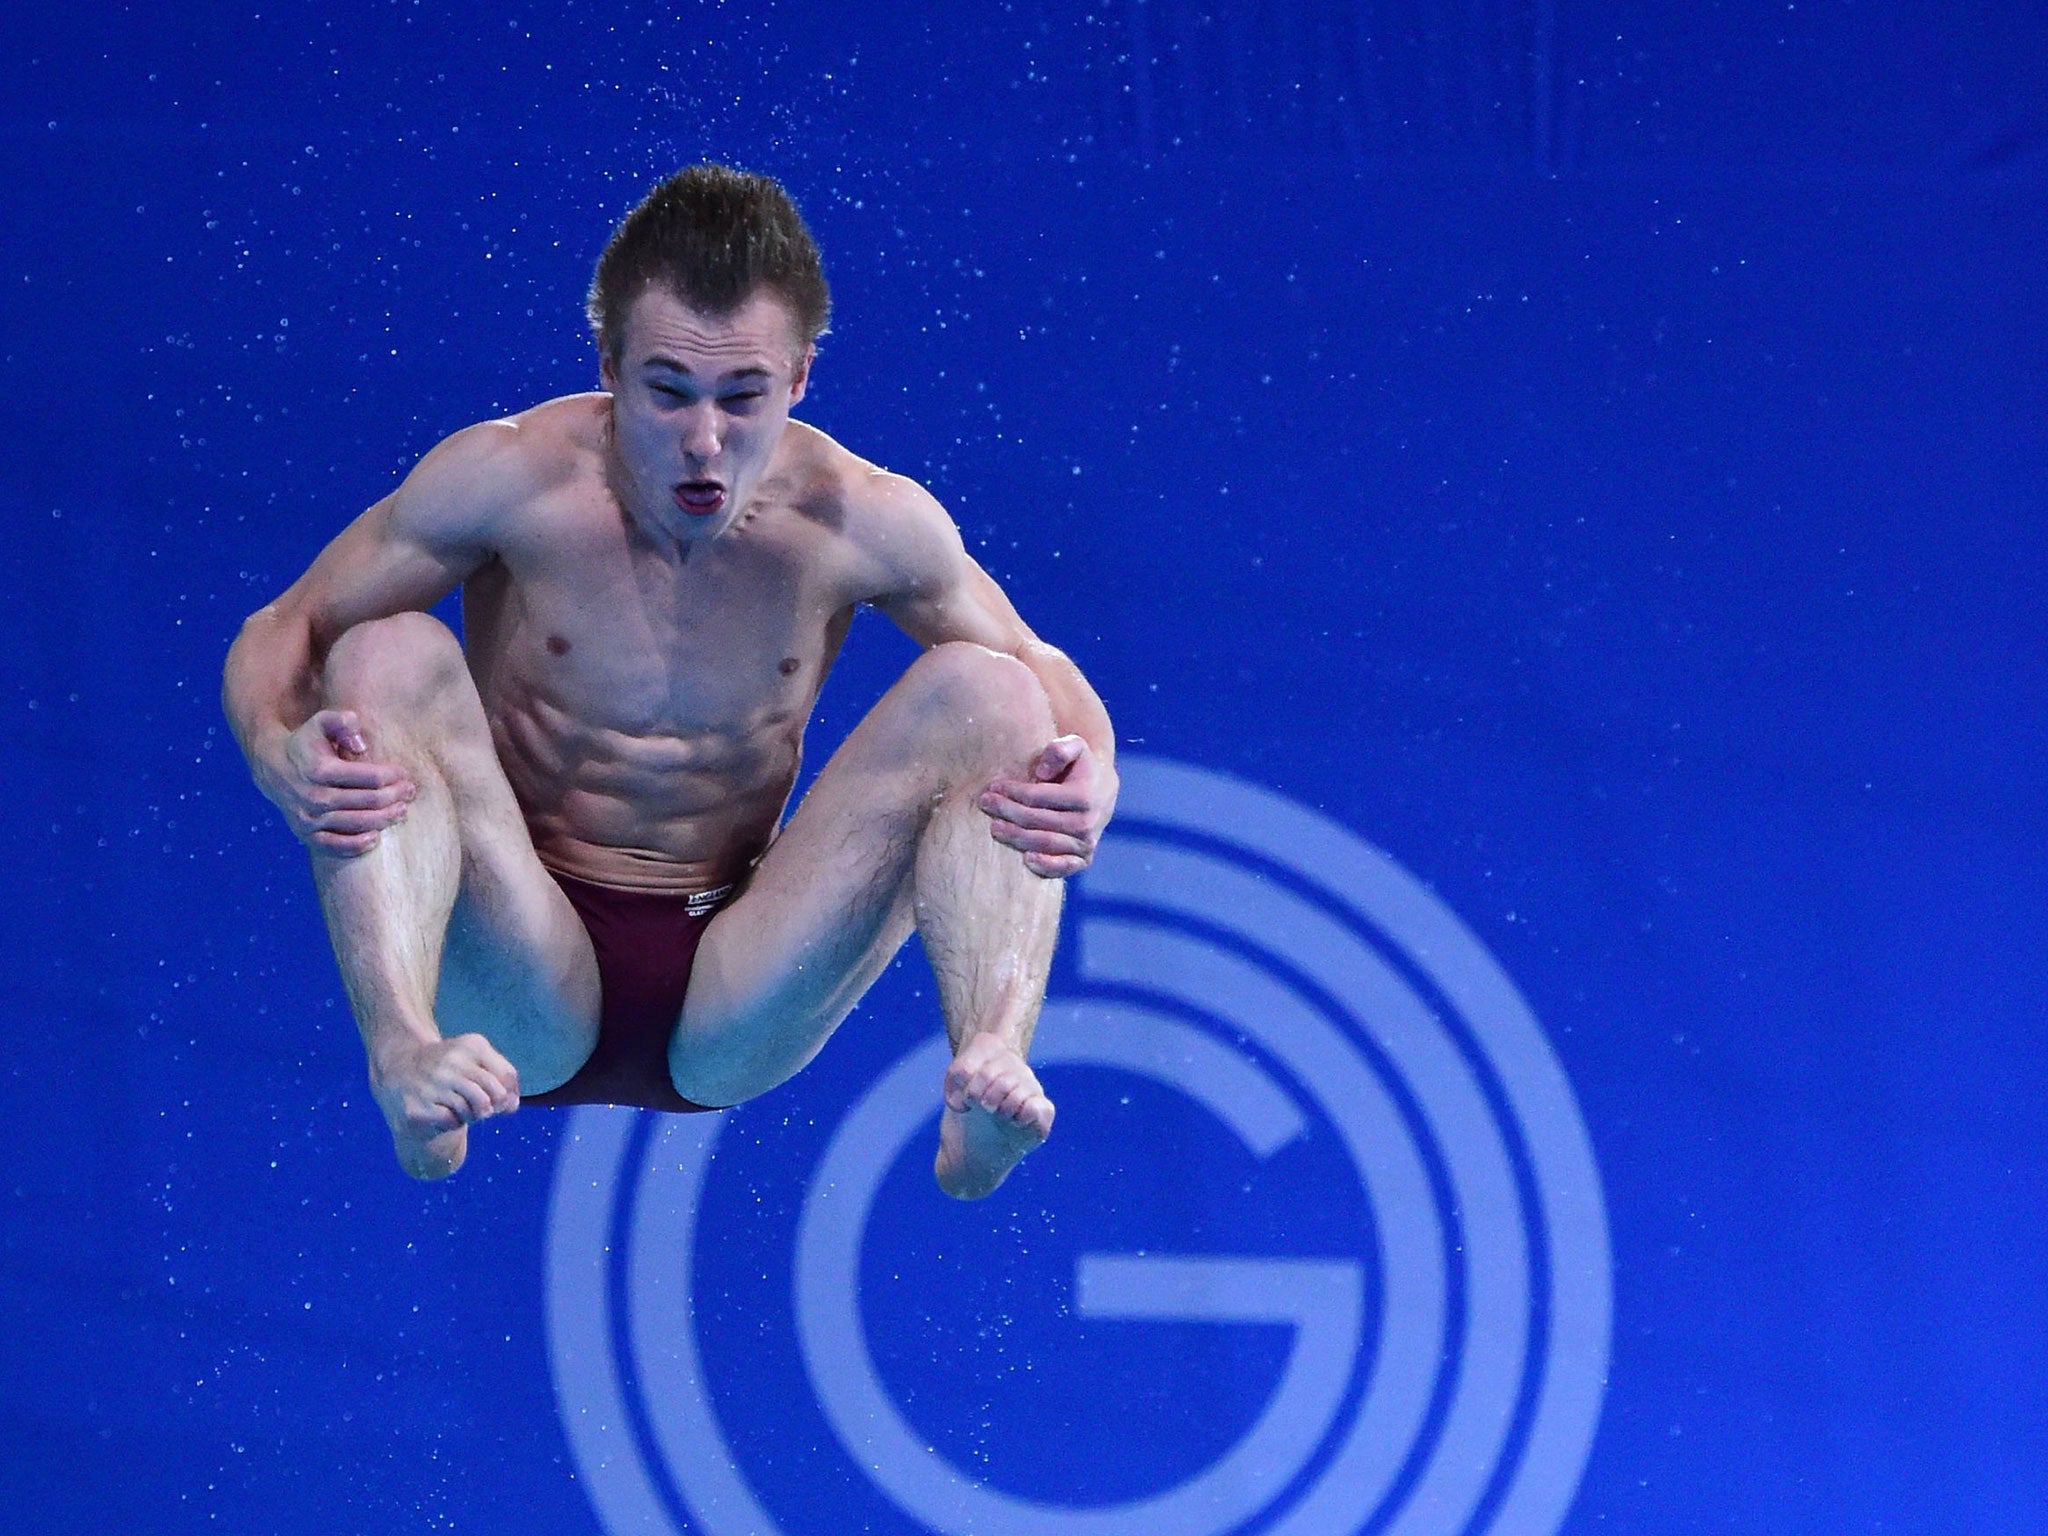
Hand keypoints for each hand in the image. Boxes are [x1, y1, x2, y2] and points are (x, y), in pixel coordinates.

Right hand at [265, 709, 415, 856]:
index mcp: (320, 769)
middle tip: (409, 792)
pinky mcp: (305, 834)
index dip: (392, 776)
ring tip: (401, 811)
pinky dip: (357, 845)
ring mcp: (309, 818)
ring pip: (357, 823)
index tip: (404, 774)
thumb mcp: (320, 722)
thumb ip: (342, 721)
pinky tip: (376, 838)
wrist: (273, 767)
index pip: (369, 777)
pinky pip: (334, 845)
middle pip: (368, 801)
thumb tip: (361, 742)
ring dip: (384, 819)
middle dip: (395, 796)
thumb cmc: (306, 743)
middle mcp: (314, 796)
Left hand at [977, 734, 1117, 878]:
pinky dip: (1046, 866)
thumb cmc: (1080, 766)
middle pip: (1036, 821)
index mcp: (1084, 796)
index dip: (1013, 792)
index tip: (993, 787)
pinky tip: (1026, 859)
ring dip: (1016, 837)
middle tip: (985, 803)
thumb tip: (1041, 772)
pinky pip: (1064, 867)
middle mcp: (1087, 822)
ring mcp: (1086, 843)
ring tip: (994, 828)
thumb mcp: (1075, 746)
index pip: (1038, 797)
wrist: (1102, 791)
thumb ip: (1060, 750)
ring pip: (1044, 843)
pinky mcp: (1084, 858)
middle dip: (1007, 812)